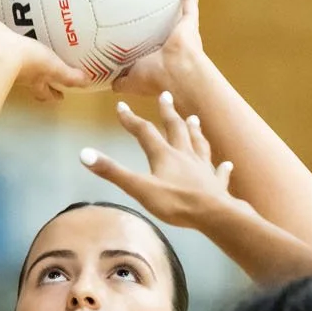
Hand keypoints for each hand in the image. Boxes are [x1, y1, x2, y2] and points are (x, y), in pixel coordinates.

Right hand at [0, 5, 90, 103]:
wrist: (0, 51)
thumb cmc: (28, 60)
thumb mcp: (54, 67)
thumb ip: (70, 75)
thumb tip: (88, 82)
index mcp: (34, 75)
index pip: (45, 89)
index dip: (52, 94)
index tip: (59, 96)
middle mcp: (17, 67)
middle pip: (26, 74)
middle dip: (33, 75)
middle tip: (39, 68)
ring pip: (2, 48)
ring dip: (2, 43)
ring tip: (6, 32)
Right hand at [82, 93, 237, 229]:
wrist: (213, 214)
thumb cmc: (175, 202)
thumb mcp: (139, 188)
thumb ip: (113, 172)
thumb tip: (84, 154)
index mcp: (164, 155)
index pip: (145, 132)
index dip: (131, 119)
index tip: (121, 106)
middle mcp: (185, 155)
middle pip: (176, 129)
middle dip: (169, 112)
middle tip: (166, 96)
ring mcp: (204, 168)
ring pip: (199, 144)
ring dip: (195, 130)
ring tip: (194, 118)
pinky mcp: (218, 184)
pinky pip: (220, 172)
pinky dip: (222, 167)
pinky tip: (227, 164)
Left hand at [112, 0, 206, 98]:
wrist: (177, 74)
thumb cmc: (155, 78)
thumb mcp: (131, 81)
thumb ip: (121, 81)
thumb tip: (110, 84)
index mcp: (157, 58)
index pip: (148, 45)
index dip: (142, 36)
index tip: (134, 24)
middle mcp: (170, 44)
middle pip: (163, 25)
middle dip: (158, 14)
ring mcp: (182, 33)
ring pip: (178, 11)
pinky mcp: (189, 23)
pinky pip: (190, 1)